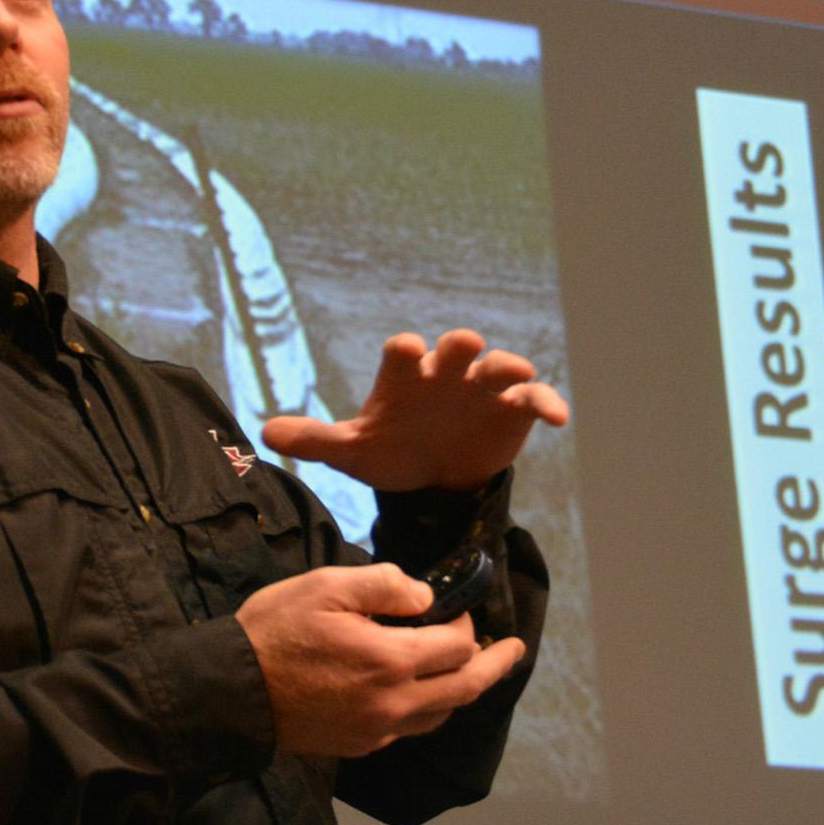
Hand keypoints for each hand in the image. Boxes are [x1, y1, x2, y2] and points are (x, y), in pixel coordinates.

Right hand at [236, 564, 528, 757]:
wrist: (231, 693)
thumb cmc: (275, 631)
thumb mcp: (326, 586)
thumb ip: (384, 585)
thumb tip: (425, 596)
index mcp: (391, 660)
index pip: (457, 644)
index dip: (464, 622)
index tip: (452, 606)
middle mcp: (395, 703)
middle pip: (464, 688)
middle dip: (496, 666)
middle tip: (516, 649)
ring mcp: (378, 730)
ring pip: (441, 714)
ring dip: (462, 689)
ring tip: (472, 670)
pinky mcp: (360, 745)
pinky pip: (411, 728)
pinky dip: (429, 708)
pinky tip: (423, 693)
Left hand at [262, 329, 568, 491]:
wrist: (434, 479)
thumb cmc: (391, 452)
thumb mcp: (353, 452)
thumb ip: (315, 439)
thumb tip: (265, 433)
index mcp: (406, 376)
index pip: (403, 352)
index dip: (405, 350)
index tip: (405, 354)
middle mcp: (446, 374)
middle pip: (456, 347)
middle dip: (459, 346)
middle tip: (461, 348)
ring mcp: (483, 389)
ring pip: (499, 366)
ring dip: (506, 366)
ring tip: (512, 374)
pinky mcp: (513, 411)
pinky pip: (534, 399)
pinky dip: (548, 402)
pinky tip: (558, 418)